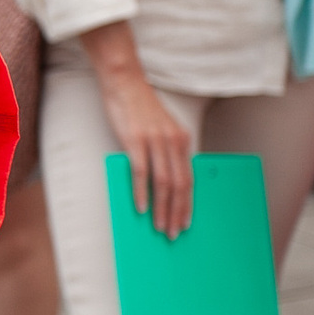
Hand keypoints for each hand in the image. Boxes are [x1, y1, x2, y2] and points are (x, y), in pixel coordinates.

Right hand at [98, 65, 194, 236]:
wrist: (125, 82)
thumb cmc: (139, 108)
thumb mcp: (160, 129)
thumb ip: (165, 151)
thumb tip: (163, 182)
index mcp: (181, 139)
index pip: (188, 178)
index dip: (188, 203)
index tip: (186, 221)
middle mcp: (173, 141)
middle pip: (179, 184)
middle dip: (177, 212)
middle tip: (173, 232)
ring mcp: (154, 140)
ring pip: (163, 182)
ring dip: (162, 208)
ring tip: (160, 226)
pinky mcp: (135, 140)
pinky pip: (141, 171)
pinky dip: (142, 192)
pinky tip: (141, 207)